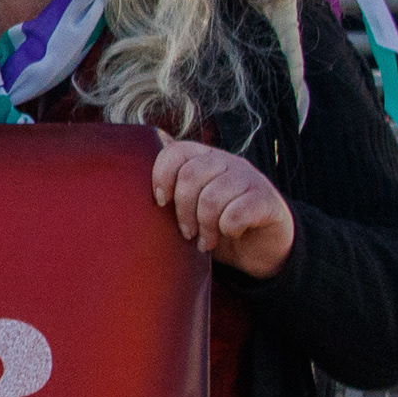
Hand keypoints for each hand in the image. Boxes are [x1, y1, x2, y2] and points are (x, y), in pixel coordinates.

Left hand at [153, 132, 294, 276]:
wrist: (263, 245)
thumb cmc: (218, 224)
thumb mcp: (190, 207)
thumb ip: (170, 193)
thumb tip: (129, 182)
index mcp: (205, 158)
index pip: (176, 150)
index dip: (162, 175)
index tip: (160, 202)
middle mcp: (228, 162)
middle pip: (191, 175)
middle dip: (183, 210)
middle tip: (187, 232)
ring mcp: (250, 178)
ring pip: (213, 196)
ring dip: (205, 225)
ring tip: (205, 240)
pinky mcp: (268, 200)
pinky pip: (237, 212)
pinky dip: (228, 228)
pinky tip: (230, 234)